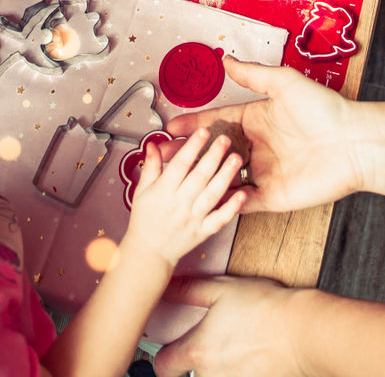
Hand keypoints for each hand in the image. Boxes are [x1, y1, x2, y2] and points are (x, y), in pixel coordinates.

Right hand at [125, 128, 246, 269]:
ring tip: (236, 158)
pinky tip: (242, 195)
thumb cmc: (145, 220)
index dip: (192, 147)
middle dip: (213, 156)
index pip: (180, 165)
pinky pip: (219, 219)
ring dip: (225, 176)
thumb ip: (151, 166)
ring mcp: (193, 218)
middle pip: (199, 176)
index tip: (203, 131)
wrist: (149, 253)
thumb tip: (154, 144)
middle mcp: (179, 203)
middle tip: (225, 138)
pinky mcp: (203, 231)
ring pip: (212, 195)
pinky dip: (232, 208)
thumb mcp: (142, 190)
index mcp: (164, 191)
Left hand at [155, 276, 304, 376]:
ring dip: (218, 369)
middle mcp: (210, 376)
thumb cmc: (266, 309)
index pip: (163, 367)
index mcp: (198, 351)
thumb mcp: (223, 289)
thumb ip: (189, 291)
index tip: (172, 351)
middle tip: (213, 346)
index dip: (165, 358)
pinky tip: (249, 358)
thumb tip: (168, 287)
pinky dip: (238, 372)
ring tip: (235, 349)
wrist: (302, 332)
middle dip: (195, 364)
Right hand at [166, 57, 360, 212]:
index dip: (193, 124)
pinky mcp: (273, 198)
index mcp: (256, 119)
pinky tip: (203, 202)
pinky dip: (224, 203)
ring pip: (224, 178)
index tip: (170, 127)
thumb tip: (226, 59)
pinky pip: (242, 202)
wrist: (353, 143)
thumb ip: (252, 75)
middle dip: (189, 155)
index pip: (217, 122)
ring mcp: (264, 174)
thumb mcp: (284, 83)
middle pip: (215, 153)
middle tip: (162, 158)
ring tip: (174, 182)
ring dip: (201, 179)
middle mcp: (257, 147)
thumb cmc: (324, 108)